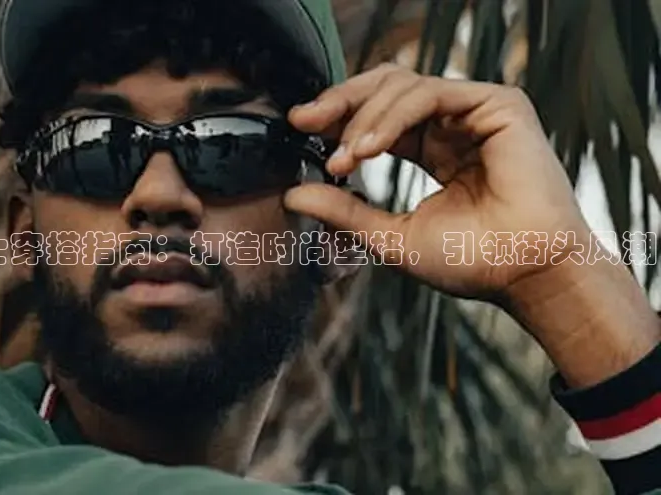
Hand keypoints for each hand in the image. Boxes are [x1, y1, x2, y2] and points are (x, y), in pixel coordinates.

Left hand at [285, 63, 659, 386]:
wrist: (524, 275)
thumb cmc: (471, 261)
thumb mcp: (390, 235)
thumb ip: (344, 211)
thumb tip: (292, 194)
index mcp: (433, 149)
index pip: (377, 118)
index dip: (337, 118)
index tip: (298, 129)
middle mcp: (452, 125)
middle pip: (385, 88)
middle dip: (340, 102)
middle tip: (303, 121)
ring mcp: (476, 112)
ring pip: (403, 87)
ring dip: (362, 119)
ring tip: (343, 158)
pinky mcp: (498, 104)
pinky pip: (429, 94)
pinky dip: (391, 117)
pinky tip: (367, 148)